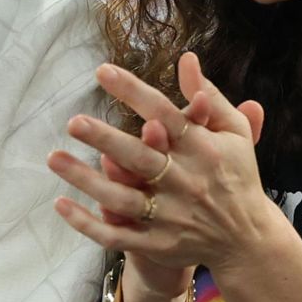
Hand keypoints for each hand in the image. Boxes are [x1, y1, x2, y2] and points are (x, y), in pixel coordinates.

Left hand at [48, 52, 280, 276]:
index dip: (134, 92)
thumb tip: (187, 58)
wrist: (247, 239)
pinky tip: (61, 204)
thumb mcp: (234, 133)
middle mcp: (184, 181)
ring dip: (86, 179)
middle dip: (106, 139)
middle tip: (74, 122)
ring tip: (55, 158)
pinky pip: (117, 235)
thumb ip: (210, 96)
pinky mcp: (158, 243)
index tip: (102, 72)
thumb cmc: (237, 176)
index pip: (164, 113)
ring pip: (122, 197)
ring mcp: (169, 215)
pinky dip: (88, 223)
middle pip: (140, 156)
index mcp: (202, 149)